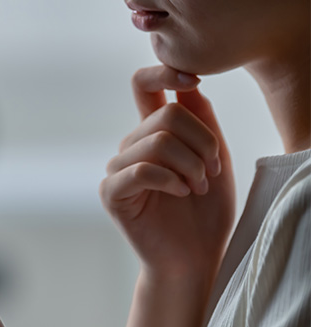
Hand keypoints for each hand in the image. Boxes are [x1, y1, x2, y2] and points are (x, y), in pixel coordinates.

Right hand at [99, 65, 235, 277]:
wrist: (193, 256)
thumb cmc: (205, 211)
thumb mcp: (215, 159)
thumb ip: (202, 123)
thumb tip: (189, 86)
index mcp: (153, 134)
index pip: (144, 85)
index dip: (165, 70)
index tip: (194, 79)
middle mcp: (131, 147)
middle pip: (166, 115)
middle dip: (201, 142)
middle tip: (209, 172)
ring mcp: (118, 169)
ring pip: (157, 143)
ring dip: (189, 166)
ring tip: (197, 187)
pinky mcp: (112, 192)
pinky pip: (141, 170)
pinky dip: (170, 180)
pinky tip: (181, 193)